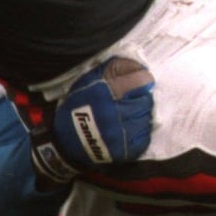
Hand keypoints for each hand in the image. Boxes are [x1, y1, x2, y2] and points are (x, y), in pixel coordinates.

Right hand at [37, 57, 154, 178]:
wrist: (68, 139)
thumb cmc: (79, 105)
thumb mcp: (90, 80)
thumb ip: (114, 69)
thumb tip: (139, 66)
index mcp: (106, 93)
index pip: (141, 81)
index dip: (143, 78)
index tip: (141, 80)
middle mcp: (115, 113)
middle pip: (146, 100)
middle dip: (142, 96)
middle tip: (133, 98)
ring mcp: (122, 134)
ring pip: (147, 118)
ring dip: (142, 113)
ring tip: (130, 112)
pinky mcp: (126, 150)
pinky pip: (145, 136)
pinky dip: (140, 130)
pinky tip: (130, 126)